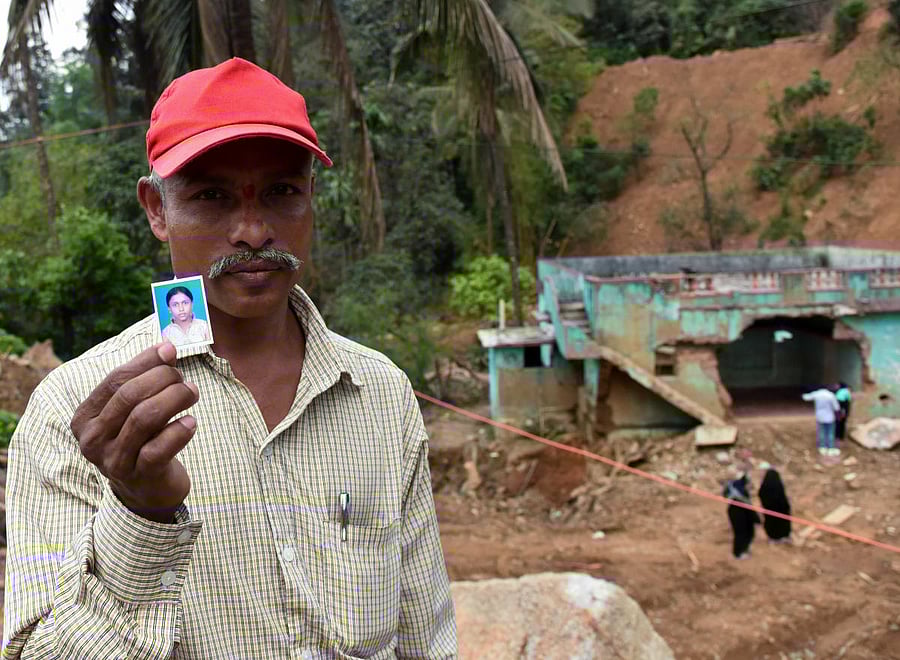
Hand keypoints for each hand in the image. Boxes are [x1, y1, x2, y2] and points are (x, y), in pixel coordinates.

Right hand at [71, 342, 198, 522]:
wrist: (147, 488)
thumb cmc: (142, 438)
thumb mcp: (135, 409)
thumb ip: (145, 378)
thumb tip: (166, 347)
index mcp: (85, 417)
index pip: (114, 380)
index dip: (145, 362)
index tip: (170, 350)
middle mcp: (92, 440)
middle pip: (129, 396)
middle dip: (162, 379)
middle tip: (184, 379)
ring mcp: (114, 460)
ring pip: (144, 418)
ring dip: (175, 399)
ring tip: (192, 393)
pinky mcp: (139, 476)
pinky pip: (159, 448)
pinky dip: (179, 431)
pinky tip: (191, 422)